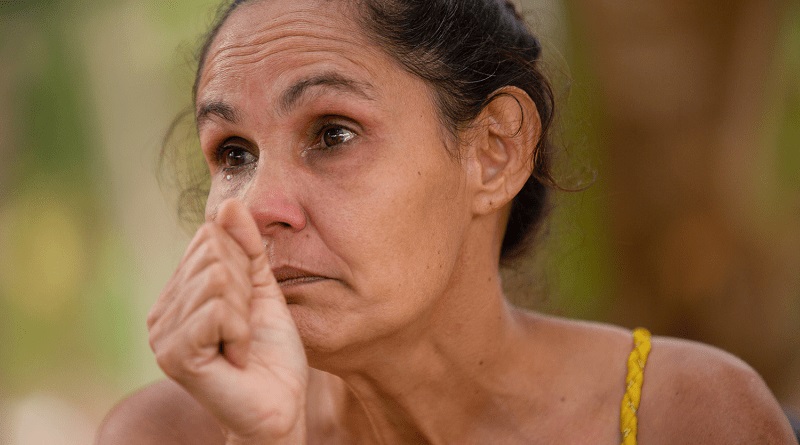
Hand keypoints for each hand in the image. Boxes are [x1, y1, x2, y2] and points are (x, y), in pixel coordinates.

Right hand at [147, 199, 307, 443]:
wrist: (280, 405)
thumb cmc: (271, 352)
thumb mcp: (264, 288)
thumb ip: (247, 247)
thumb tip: (229, 202)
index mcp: (178, 293)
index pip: (209, 238)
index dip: (244, 265)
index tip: (250, 304)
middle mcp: (161, 312)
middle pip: (212, 255)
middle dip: (246, 288)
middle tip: (247, 326)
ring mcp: (163, 334)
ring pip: (217, 280)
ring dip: (246, 313)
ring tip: (242, 342)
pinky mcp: (175, 355)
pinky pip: (218, 311)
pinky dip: (242, 331)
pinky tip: (238, 355)